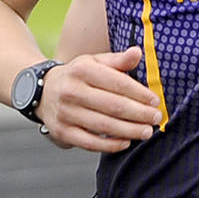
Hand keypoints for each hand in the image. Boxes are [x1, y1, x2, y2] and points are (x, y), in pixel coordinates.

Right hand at [37, 47, 163, 151]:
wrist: (42, 91)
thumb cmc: (78, 76)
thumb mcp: (94, 62)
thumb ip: (118, 60)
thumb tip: (137, 52)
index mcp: (83, 70)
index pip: (117, 83)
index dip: (139, 93)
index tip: (155, 101)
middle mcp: (72, 91)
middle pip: (113, 106)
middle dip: (139, 114)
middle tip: (156, 118)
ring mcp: (66, 113)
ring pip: (103, 126)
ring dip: (129, 130)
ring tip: (147, 131)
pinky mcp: (62, 132)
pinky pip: (89, 143)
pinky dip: (110, 145)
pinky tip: (126, 142)